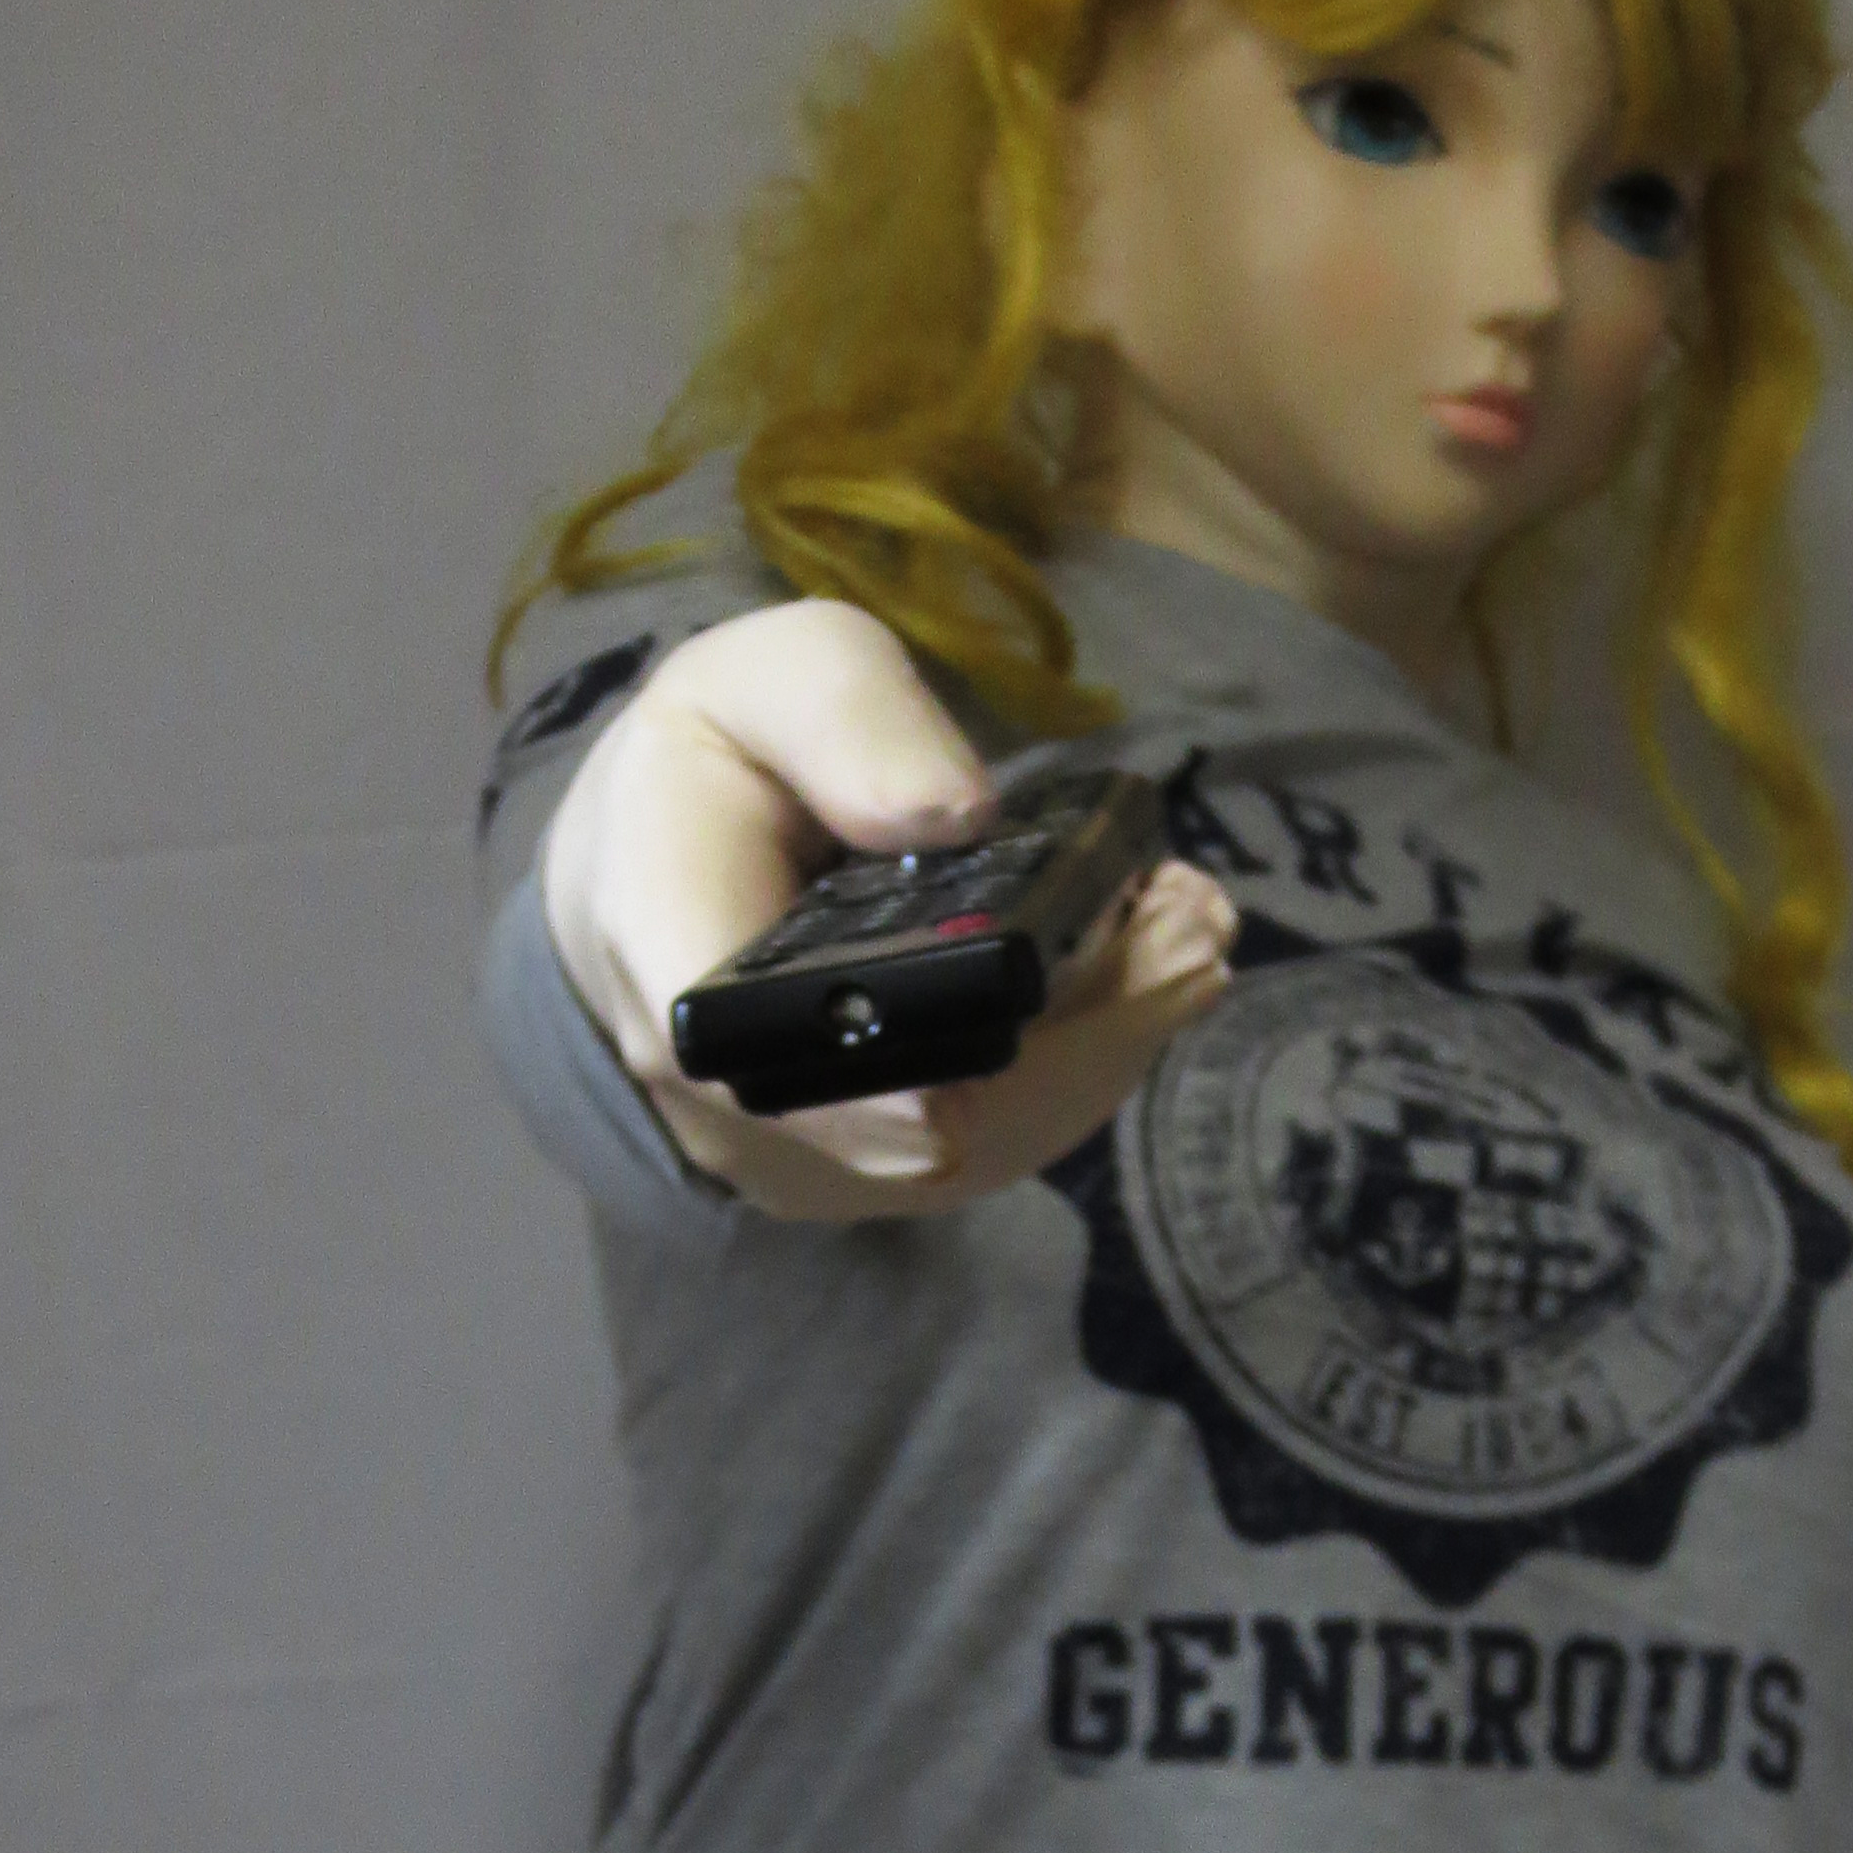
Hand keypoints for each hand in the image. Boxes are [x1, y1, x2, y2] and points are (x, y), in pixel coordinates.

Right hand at [535, 598, 1235, 1215]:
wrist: (660, 873)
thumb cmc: (714, 766)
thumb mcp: (762, 678)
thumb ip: (846, 721)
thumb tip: (954, 816)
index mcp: (674, 970)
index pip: (759, 1061)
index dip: (874, 1090)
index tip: (1003, 1038)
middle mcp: (736, 1104)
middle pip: (929, 1121)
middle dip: (1083, 1029)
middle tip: (1192, 921)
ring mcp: (812, 1159)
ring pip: (990, 1141)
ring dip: (1111, 1042)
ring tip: (1191, 929)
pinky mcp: (881, 1174)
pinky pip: (1001, 1139)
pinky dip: (1090, 1059)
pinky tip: (1151, 969)